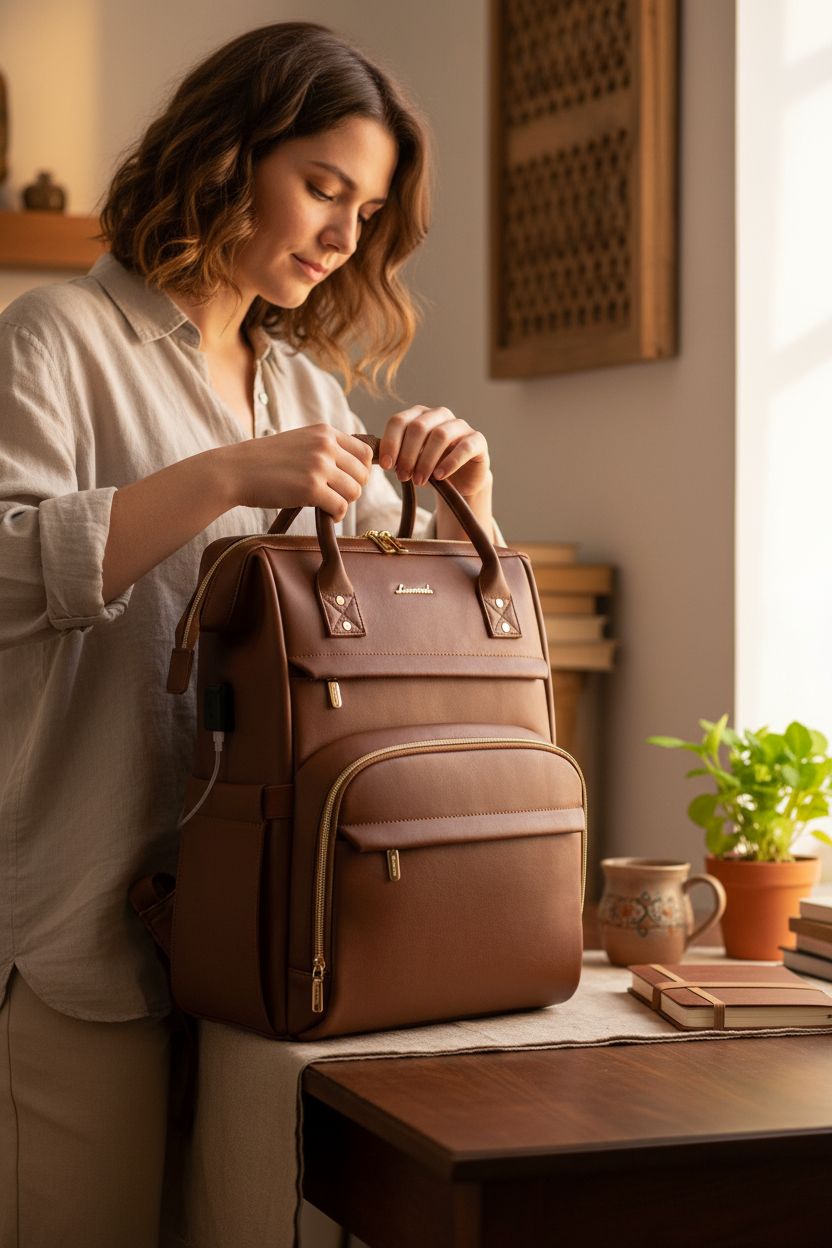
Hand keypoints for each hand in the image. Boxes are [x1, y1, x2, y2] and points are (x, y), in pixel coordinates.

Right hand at [217, 424, 372, 520]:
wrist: (235, 471)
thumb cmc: (265, 461)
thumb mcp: (300, 442)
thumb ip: (326, 449)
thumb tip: (357, 469)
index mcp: (324, 432)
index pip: (364, 452)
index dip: (360, 470)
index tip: (346, 480)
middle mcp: (325, 446)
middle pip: (362, 474)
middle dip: (352, 488)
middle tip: (334, 495)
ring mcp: (319, 466)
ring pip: (354, 492)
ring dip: (344, 502)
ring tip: (328, 504)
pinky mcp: (311, 489)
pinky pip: (340, 507)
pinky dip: (336, 514)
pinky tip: (325, 513)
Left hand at [378, 406, 491, 499]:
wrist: (460, 481)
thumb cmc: (430, 468)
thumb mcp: (409, 461)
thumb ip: (395, 455)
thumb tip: (375, 458)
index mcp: (419, 415)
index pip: (399, 420)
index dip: (391, 442)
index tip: (386, 466)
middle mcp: (440, 415)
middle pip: (419, 427)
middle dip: (407, 454)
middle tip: (403, 476)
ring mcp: (461, 426)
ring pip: (440, 435)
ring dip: (426, 460)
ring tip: (419, 481)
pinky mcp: (478, 441)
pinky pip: (465, 447)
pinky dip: (450, 462)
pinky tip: (439, 477)